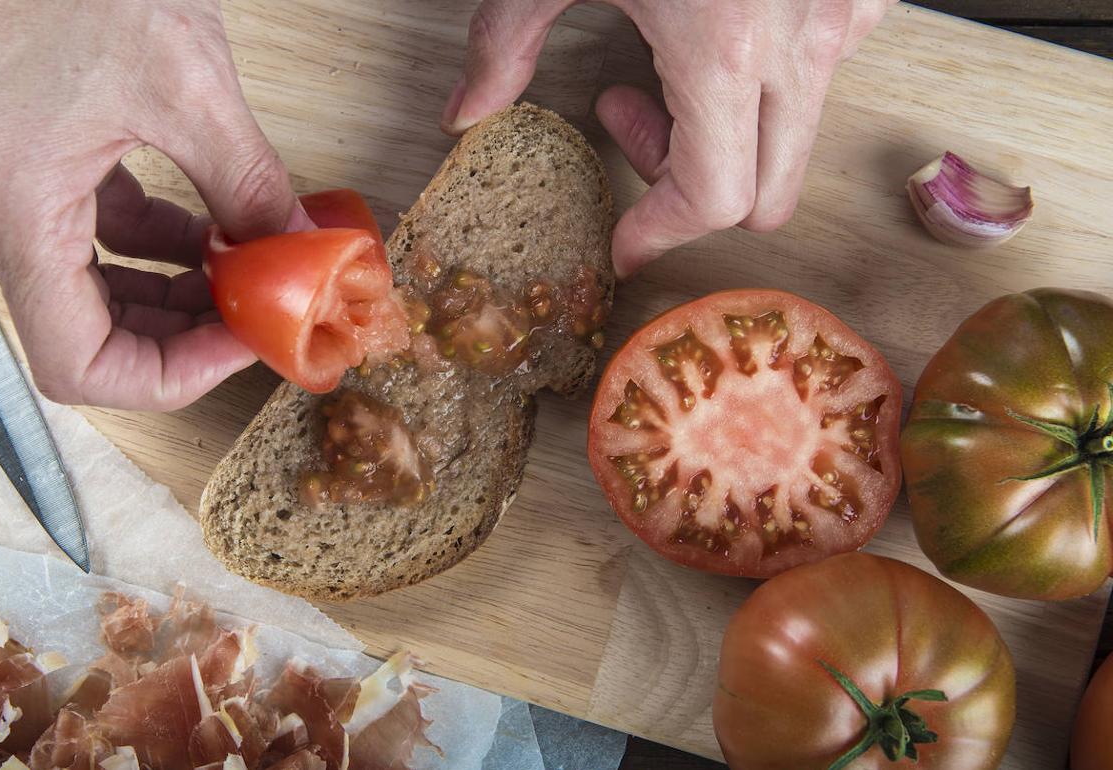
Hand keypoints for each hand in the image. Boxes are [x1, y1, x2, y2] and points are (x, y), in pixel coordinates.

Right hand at [0, 0, 312, 409]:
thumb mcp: (190, 87)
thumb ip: (248, 183)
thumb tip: (295, 244)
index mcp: (17, 208)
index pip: (79, 363)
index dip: (169, 376)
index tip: (240, 347)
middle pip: (84, 331)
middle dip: (180, 335)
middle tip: (255, 320)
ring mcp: (1, 182)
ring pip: (88, 285)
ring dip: (170, 292)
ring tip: (244, 280)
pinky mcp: (23, 155)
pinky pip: (88, 229)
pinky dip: (152, 242)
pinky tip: (209, 230)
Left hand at [442, 0, 894, 275]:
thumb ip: (506, 42)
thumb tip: (466, 112)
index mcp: (721, 49)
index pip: (713, 197)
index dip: (662, 233)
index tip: (625, 241)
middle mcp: (799, 42)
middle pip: (768, 192)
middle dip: (695, 194)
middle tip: (631, 133)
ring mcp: (838, 13)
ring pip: (800, 137)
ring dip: (732, 135)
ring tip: (668, 73)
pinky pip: (831, 68)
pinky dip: (775, 78)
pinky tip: (726, 34)